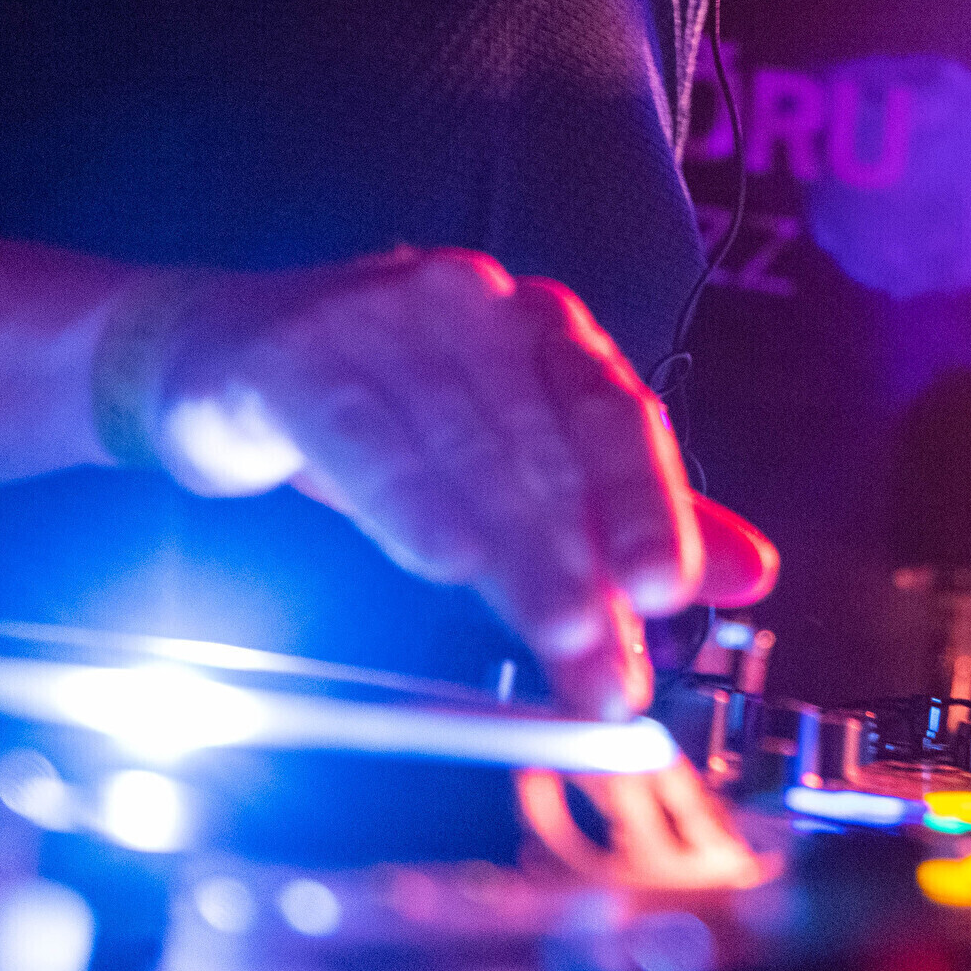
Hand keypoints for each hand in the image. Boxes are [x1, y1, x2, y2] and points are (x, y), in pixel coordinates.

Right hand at [107, 249, 768, 716]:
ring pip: (465, 445)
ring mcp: (383, 316)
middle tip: (610, 665)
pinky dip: (407, 499)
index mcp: (542, 327)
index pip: (616, 413)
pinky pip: (362, 433)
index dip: (651, 502)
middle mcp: (476, 304)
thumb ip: (624, 513)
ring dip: (514, 551)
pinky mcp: (296, 352)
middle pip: (545, 444)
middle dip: (585, 564)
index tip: (673, 591)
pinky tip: (442, 559)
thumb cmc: (384, 411)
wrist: (220, 354)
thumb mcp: (509, 459)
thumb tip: (750, 573)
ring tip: (557, 633)